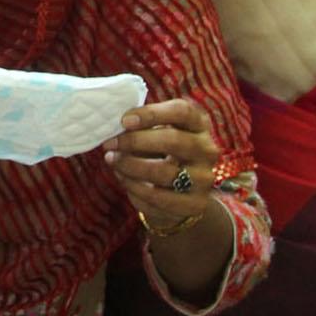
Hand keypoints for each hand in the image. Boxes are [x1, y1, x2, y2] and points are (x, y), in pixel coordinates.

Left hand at [103, 97, 220, 231]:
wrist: (180, 193)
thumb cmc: (159, 152)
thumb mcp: (154, 133)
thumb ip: (139, 128)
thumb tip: (112, 130)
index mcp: (198, 124)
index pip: (182, 111)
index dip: (152, 113)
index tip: (124, 120)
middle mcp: (206, 150)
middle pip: (174, 140)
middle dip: (136, 141)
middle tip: (109, 144)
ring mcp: (204, 178)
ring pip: (164, 172)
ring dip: (131, 166)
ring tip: (112, 160)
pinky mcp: (196, 204)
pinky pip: (159, 198)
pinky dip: (135, 189)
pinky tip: (124, 179)